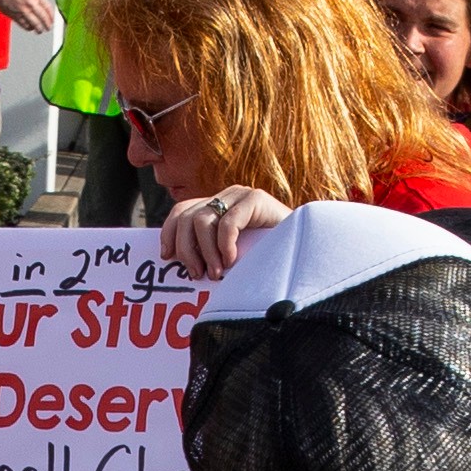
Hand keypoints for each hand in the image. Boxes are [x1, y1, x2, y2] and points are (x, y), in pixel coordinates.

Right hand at [0, 0, 60, 35]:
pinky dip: (29, 28)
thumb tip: (46, 8)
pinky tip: (30, 27)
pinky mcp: (15, 16)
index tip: (53, 20)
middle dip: (47, 24)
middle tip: (48, 27)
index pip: (48, 7)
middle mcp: (29, 2)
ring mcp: (22, 10)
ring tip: (40, 30)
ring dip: (39, 29)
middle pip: (43, 17)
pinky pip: (25, 25)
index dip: (52, 16)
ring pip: (35, 24)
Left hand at [158, 184, 289, 280]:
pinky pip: (228, 221)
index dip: (169, 233)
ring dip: (206, 252)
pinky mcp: (256, 198)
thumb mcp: (229, 255)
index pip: (181, 211)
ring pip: (203, 221)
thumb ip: (207, 252)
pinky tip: (232, 261)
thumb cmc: (264, 258)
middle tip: (197, 274)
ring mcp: (240, 195)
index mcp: (216, 207)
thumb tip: (174, 264)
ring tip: (217, 274)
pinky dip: (225, 245)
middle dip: (187, 250)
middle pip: (188, 218)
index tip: (167, 258)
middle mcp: (225, 197)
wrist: (303, 249)